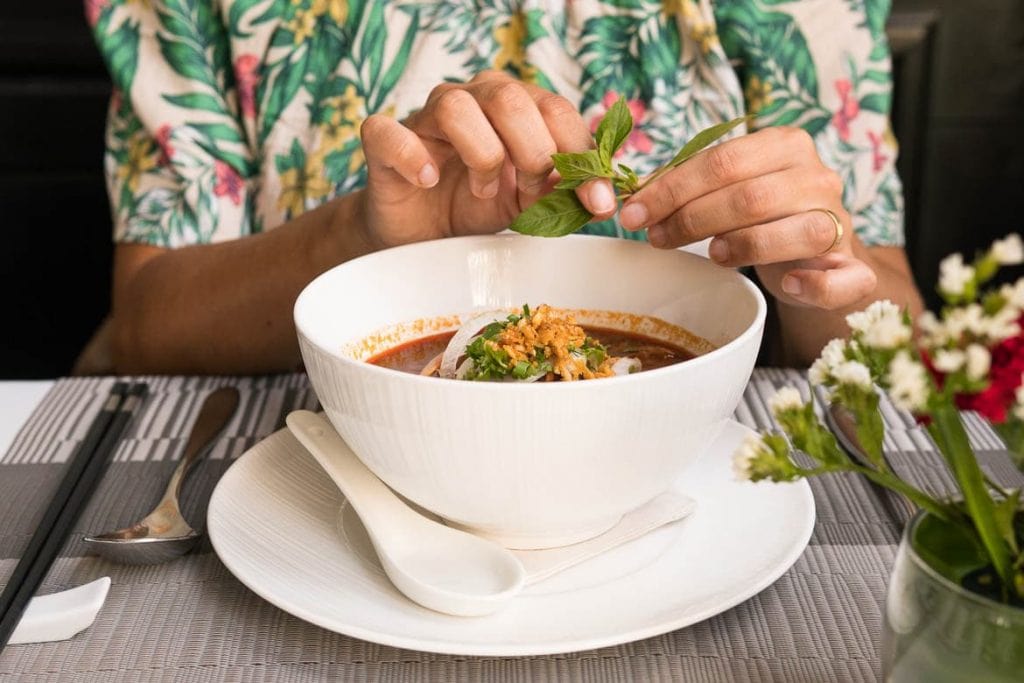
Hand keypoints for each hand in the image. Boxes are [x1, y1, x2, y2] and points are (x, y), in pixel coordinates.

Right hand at [355, 71, 615, 248]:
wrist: (421, 236)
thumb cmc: (476, 206)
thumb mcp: (532, 202)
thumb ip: (564, 190)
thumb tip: (603, 193)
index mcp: (515, 105)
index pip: (556, 109)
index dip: (581, 155)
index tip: (596, 202)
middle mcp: (473, 98)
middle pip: (511, 100)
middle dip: (535, 154)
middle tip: (533, 195)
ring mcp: (426, 117)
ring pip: (457, 108)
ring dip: (483, 157)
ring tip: (484, 191)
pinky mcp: (384, 142)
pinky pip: (390, 133)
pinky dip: (414, 158)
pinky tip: (428, 181)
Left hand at [619, 126, 876, 309]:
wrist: (815, 257)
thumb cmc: (760, 219)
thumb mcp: (725, 192)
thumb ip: (688, 188)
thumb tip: (632, 199)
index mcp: (786, 146)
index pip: (722, 161)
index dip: (672, 189)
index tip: (632, 214)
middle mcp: (818, 177)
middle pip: (749, 196)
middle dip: (692, 220)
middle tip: (656, 239)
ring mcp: (840, 222)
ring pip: (796, 230)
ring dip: (745, 246)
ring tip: (712, 255)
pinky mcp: (854, 268)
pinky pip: (840, 278)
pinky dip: (811, 284)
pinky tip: (785, 284)